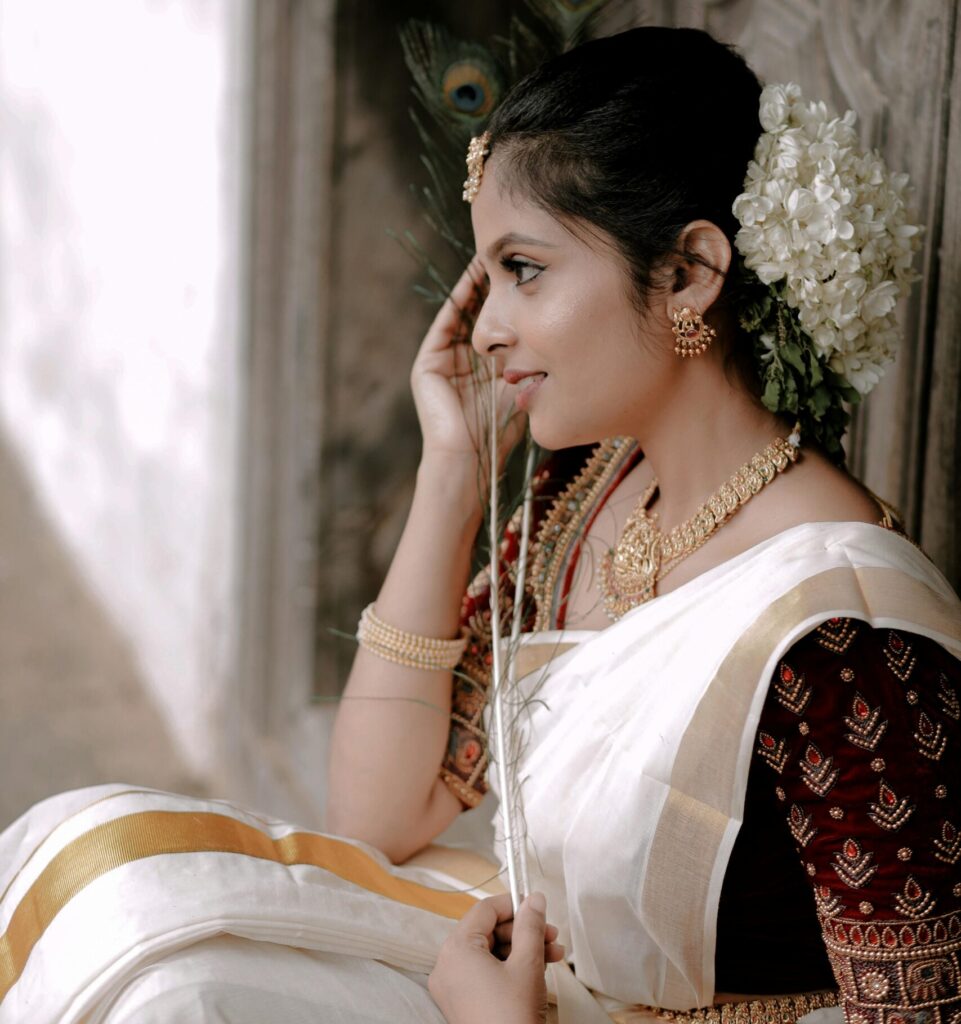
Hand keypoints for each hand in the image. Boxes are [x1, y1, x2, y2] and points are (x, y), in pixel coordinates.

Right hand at [411, 261, 523, 474]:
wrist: (469, 463)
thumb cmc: (500, 435)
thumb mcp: (521, 388)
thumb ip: (529, 363)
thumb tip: (553, 331)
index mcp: (483, 371)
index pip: (499, 327)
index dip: (511, 301)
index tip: (529, 273)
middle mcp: (461, 363)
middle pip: (479, 315)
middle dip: (492, 286)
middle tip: (509, 253)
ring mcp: (442, 363)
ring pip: (461, 314)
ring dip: (474, 285)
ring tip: (489, 254)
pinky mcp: (427, 365)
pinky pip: (445, 324)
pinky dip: (458, 300)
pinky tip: (473, 277)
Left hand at [429, 892, 564, 1023]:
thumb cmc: (512, 1019)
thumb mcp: (527, 964)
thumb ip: (530, 925)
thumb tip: (533, 899)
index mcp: (456, 950)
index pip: (484, 909)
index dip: (514, 905)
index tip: (537, 906)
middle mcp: (447, 966)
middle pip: (487, 931)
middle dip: (523, 932)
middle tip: (551, 935)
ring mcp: (452, 987)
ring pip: (489, 953)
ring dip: (521, 950)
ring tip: (552, 955)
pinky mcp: (462, 1003)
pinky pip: (484, 973)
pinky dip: (508, 968)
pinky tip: (536, 970)